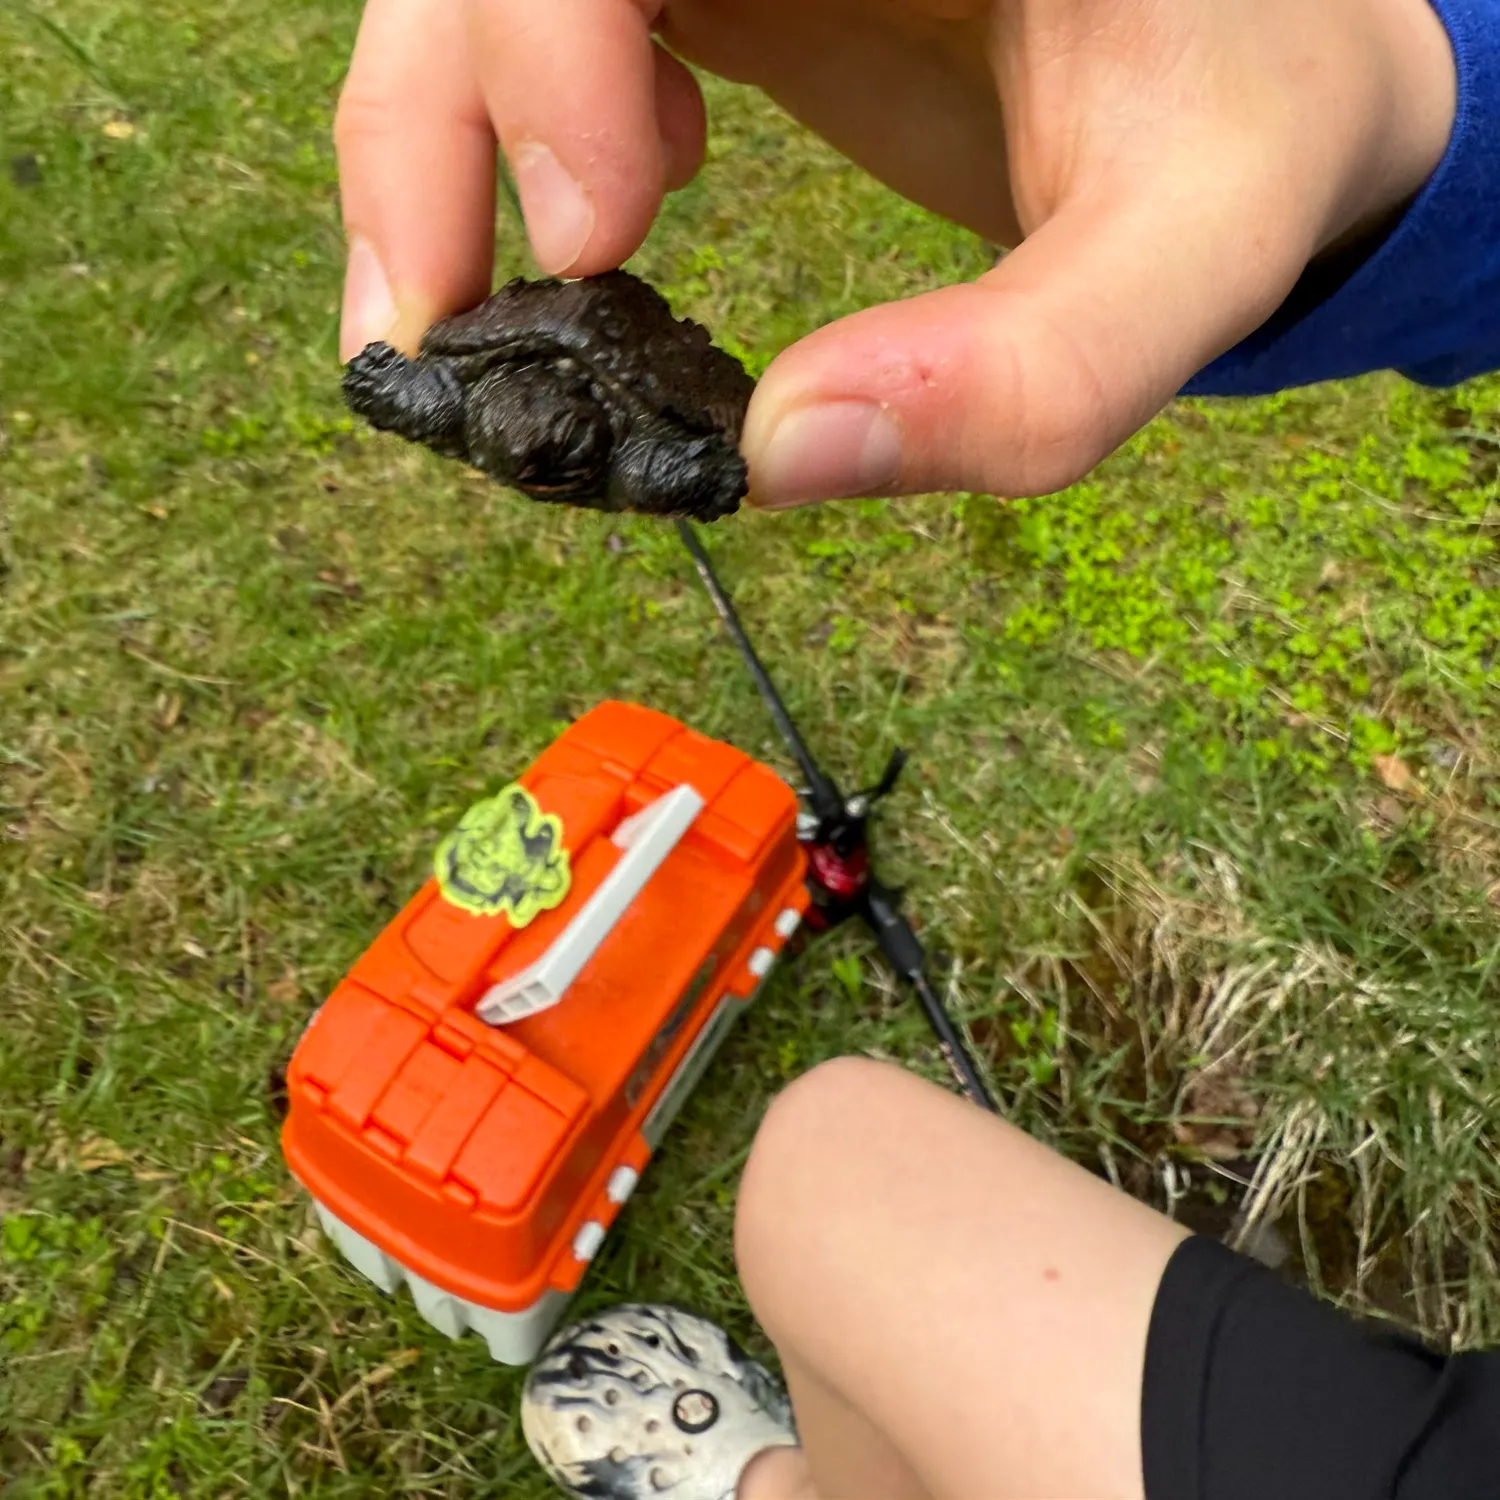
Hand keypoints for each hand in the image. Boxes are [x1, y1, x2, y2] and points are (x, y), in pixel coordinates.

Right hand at [334, 0, 1455, 503]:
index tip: (594, 237)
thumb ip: (1040, 368)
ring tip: (494, 306)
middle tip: (442, 322)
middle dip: (435, 115)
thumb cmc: (1242, 131)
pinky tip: (609, 223)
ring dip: (438, 147)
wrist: (1250, 85)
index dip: (539, 36)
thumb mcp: (1199, 245)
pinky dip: (506, 148)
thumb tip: (785, 460)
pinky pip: (541, 38)